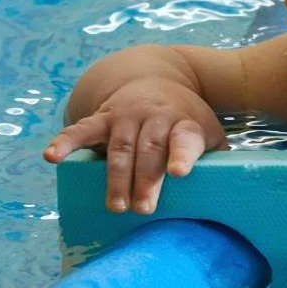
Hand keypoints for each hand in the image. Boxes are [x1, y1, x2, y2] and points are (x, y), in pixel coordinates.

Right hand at [43, 79, 225, 213]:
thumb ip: (218, 159)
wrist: (157, 77)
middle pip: (149, 150)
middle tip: (143, 210)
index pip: (184, 138)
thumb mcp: (209, 132)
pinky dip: (65, 143)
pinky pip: (82, 130)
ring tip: (115, 206)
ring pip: (119, 147)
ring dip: (115, 177)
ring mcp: (125, 116)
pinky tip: (51, 157)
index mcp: (184, 122)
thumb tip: (235, 197)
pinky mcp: (102, 117)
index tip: (180, 173)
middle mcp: (154, 116)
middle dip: (145, 179)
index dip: (181, 154)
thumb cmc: (186, 120)